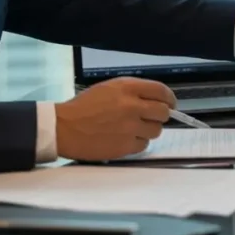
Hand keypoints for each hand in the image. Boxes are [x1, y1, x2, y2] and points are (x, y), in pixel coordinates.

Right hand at [55, 78, 174, 160]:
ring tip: (133, 129)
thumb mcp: (109, 88)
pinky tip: (125, 139)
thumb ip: (134, 91)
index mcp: (128, 88)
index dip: (169, 99)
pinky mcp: (125, 145)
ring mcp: (130, 127)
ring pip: (156, 130)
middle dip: (161, 115)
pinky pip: (144, 145)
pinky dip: (138, 143)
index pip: (162, 91)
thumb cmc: (84, 106)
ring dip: (149, 130)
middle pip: (164, 112)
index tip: (170, 104)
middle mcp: (132, 106)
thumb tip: (156, 100)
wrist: (63, 127)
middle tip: (152, 118)